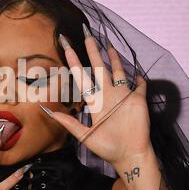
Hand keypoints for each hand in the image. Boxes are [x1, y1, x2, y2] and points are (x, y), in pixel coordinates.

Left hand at [40, 25, 151, 168]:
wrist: (128, 156)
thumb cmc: (107, 147)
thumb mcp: (85, 136)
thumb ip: (68, 123)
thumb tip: (48, 111)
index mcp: (94, 101)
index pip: (82, 76)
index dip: (74, 61)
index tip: (66, 47)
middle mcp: (107, 95)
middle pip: (99, 68)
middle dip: (93, 51)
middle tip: (87, 33)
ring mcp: (123, 96)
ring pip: (118, 72)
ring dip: (114, 59)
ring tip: (108, 45)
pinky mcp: (138, 100)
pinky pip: (140, 86)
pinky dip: (139, 79)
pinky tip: (137, 72)